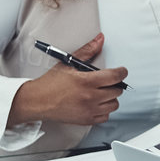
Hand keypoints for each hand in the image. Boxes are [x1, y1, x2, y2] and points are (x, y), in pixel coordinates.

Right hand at [12, 33, 128, 127]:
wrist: (37, 101)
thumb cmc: (50, 84)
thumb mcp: (68, 63)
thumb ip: (87, 51)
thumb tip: (99, 40)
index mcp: (87, 81)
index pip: (115, 76)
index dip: (122, 72)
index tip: (121, 71)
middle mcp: (90, 97)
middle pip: (117, 91)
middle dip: (114, 84)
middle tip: (106, 81)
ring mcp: (89, 110)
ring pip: (114, 104)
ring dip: (110, 97)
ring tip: (101, 92)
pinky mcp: (86, 120)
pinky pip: (106, 117)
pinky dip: (104, 110)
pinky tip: (96, 104)